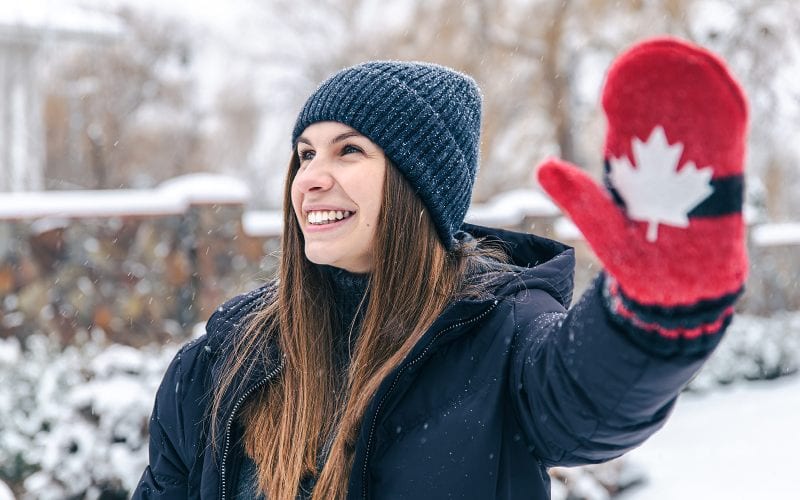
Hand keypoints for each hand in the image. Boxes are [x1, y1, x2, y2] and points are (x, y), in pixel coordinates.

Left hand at [537, 38, 747, 309]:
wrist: (676, 293)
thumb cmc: (637, 263)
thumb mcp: (603, 227)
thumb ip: (580, 197)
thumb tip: (542, 164)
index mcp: (635, 175)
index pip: (632, 130)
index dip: (629, 103)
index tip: (619, 82)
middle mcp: (664, 173)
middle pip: (666, 125)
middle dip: (663, 97)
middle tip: (657, 69)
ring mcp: (693, 181)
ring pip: (695, 135)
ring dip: (695, 108)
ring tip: (690, 80)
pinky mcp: (720, 192)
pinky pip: (722, 154)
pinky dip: (722, 129)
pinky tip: (720, 109)